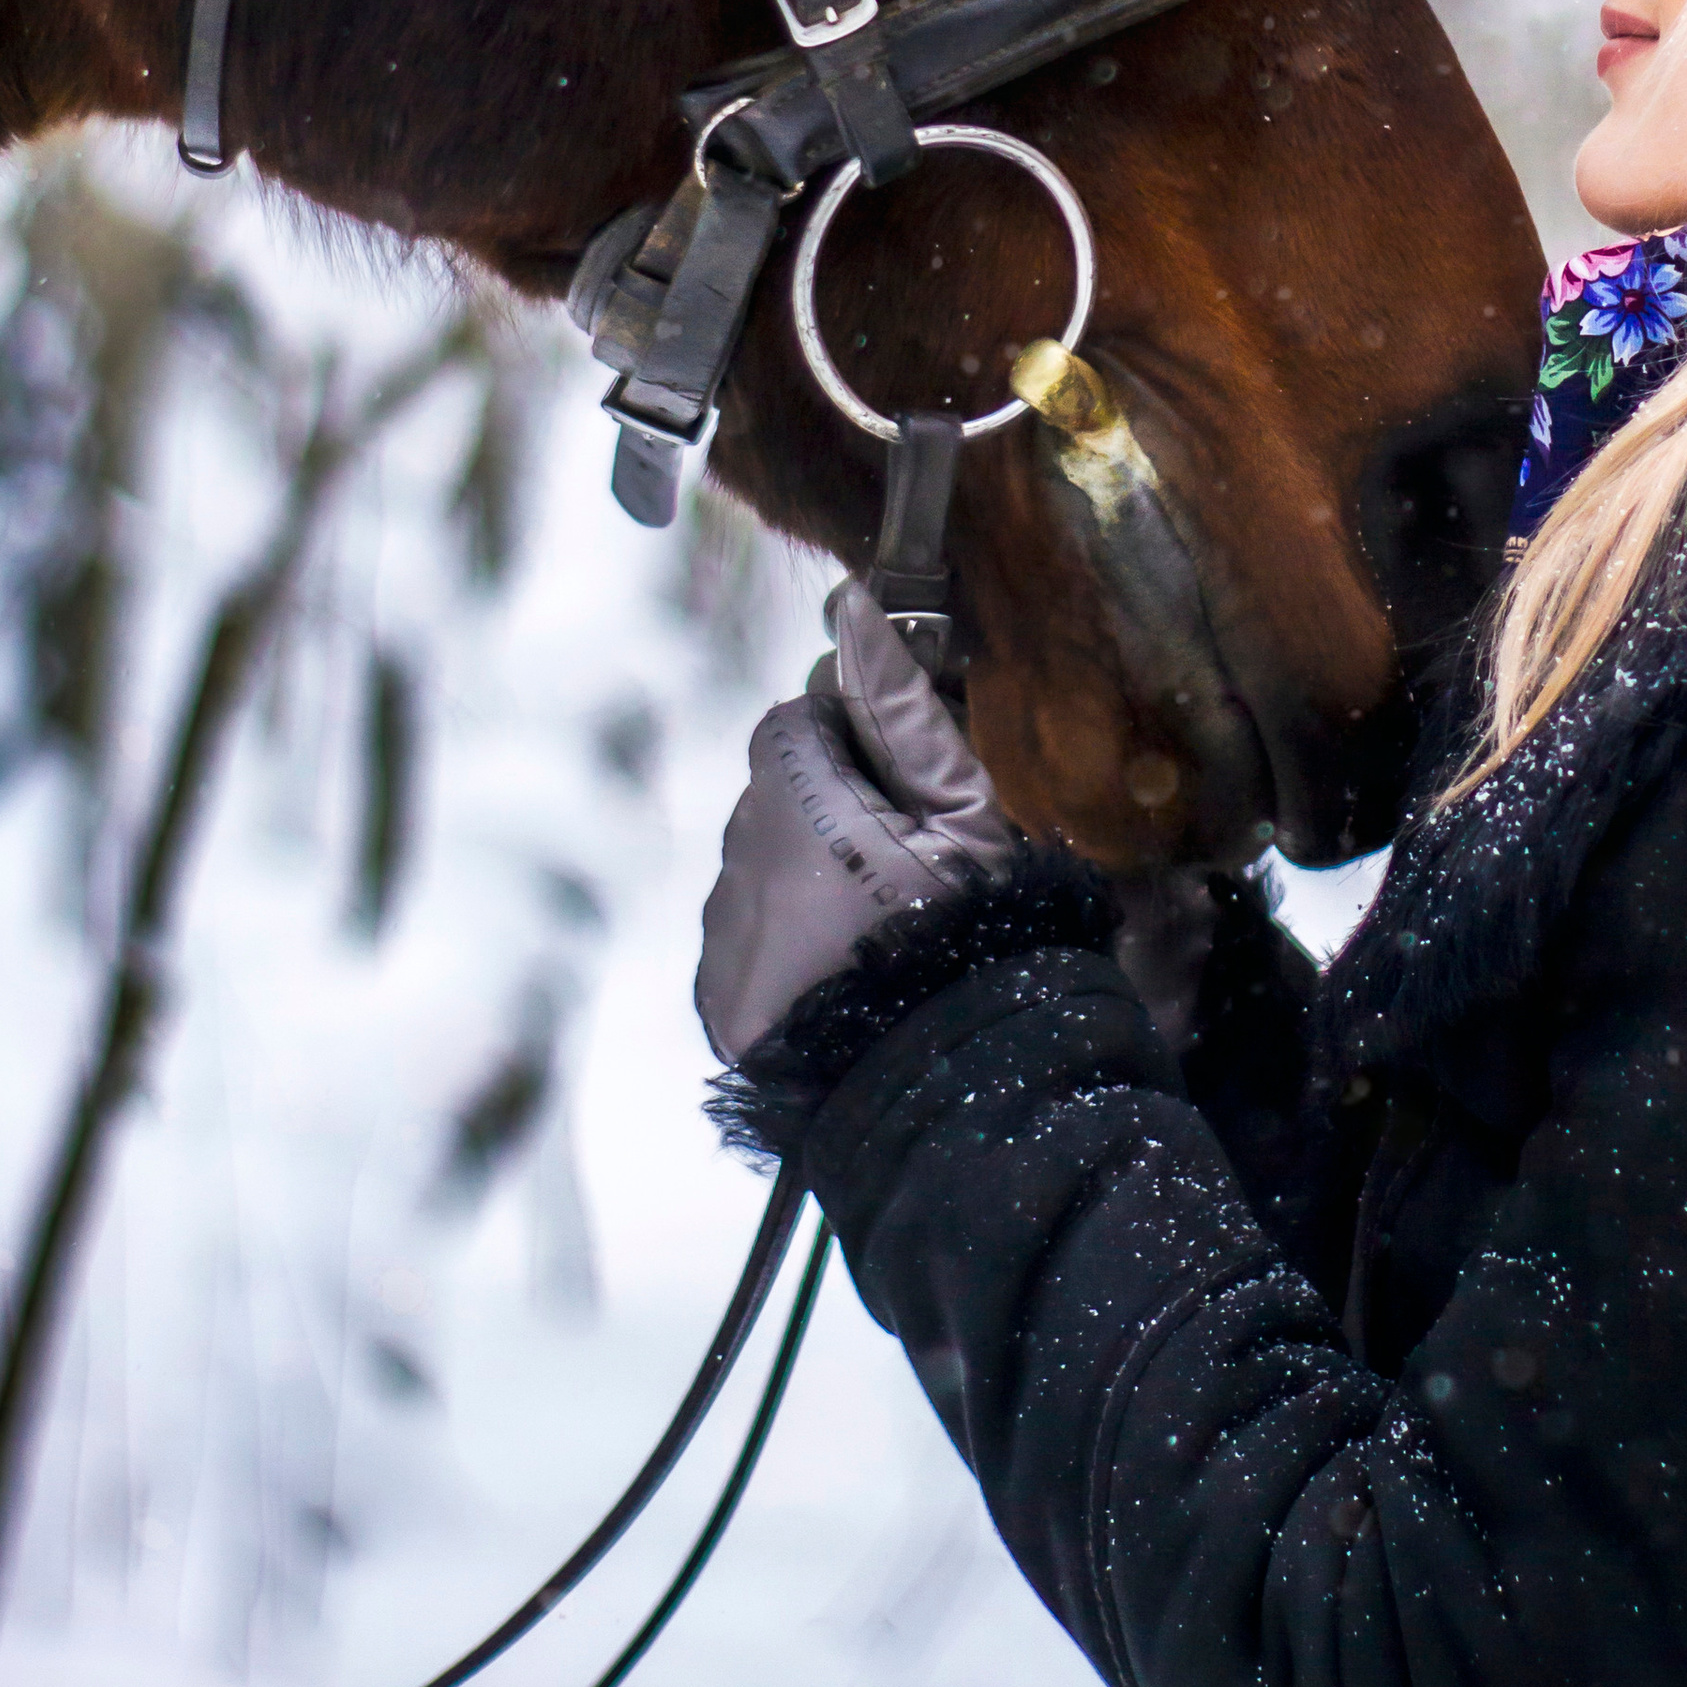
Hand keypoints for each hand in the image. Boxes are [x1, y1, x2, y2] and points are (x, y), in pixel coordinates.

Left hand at [695, 580, 1014, 1062]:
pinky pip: (743, 932)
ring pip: (758, 862)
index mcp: (794, 799)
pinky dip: (783, 936)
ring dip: (804, 871)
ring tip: (877, 925)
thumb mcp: (959, 811)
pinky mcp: (719, 992)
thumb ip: (900, 707)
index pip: (796, 722)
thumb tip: (854, 605)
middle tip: (902, 860)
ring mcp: (722, 930)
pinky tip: (843, 966)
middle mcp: (739, 856)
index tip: (900, 784)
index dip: (851, 739)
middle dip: (828, 805)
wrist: (942, 1081)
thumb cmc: (967, 931)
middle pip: (775, 791)